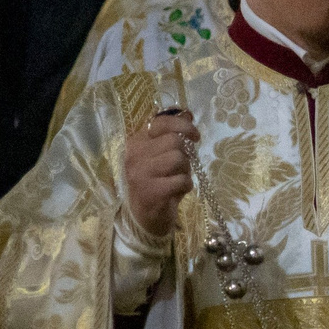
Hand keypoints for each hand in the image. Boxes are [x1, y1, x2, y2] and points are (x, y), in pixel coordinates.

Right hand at [124, 109, 194, 239]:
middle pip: (174, 141)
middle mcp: (134, 154)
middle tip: (180, 166)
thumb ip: (172, 134)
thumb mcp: (162, 154)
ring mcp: (140, 173)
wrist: (145, 215)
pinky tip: (177, 191)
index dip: (183, 125)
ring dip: (185, 170)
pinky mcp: (151, 191)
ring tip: (176, 178)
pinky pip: (182, 180)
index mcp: (136, 141)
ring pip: (178, 159)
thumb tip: (187, 112)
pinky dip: (186, 185)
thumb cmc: (157, 180)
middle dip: (185, 154)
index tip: (194, 135)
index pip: (161, 122)